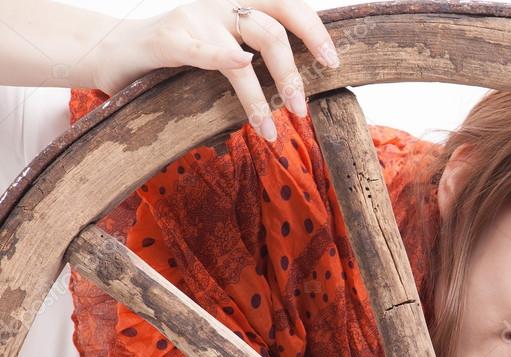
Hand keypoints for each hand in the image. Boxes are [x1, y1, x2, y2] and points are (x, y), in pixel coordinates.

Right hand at [91, 0, 340, 141]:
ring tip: (270, 128)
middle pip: (274, 26)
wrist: (115, 53)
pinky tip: (241, 69)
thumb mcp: (224, 49)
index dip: (314, 30)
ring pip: (247, 46)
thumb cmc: (179, 58)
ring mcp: (196, 16)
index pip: (288, 4)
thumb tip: (301, 84)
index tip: (333, 62)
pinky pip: (202, 49)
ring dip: (264, 92)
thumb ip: (256, 53)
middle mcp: (222, 1)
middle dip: (295, 69)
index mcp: (240, 2)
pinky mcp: (169, 37)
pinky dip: (224, 57)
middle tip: (303, 107)